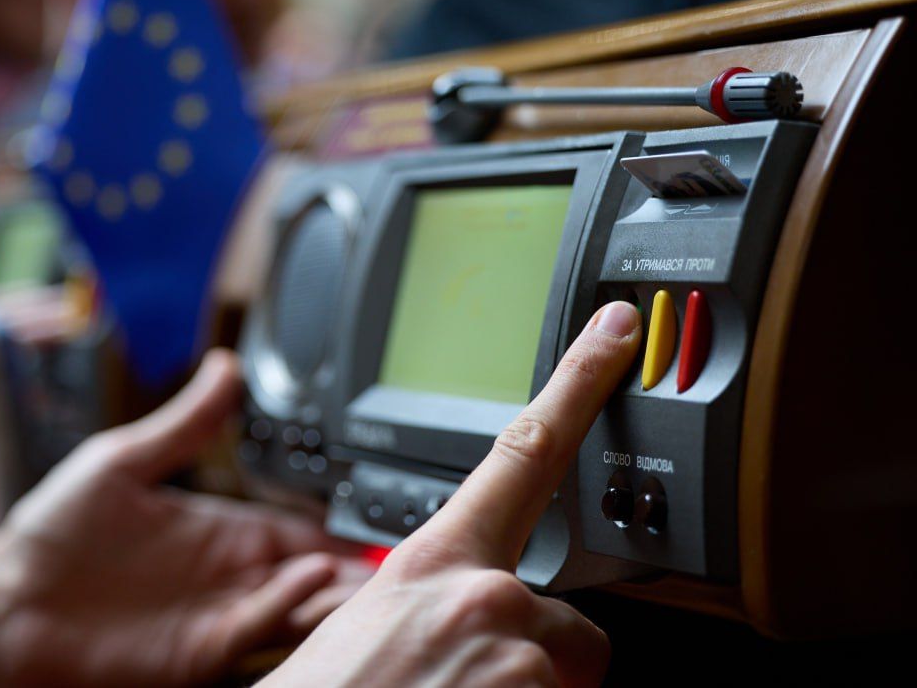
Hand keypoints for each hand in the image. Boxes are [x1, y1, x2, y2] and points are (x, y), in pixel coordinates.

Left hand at [0, 349, 369, 686]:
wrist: (7, 604)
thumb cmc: (53, 535)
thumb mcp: (122, 461)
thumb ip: (182, 424)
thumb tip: (223, 368)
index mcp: (215, 531)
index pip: (295, 529)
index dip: (337, 527)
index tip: (378, 518)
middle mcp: (223, 576)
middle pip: (308, 573)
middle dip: (353, 567)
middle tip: (400, 553)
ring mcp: (214, 615)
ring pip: (295, 606)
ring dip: (334, 590)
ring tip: (374, 569)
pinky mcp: (199, 652)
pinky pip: (257, 629)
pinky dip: (288, 605)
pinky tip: (312, 577)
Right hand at [264, 302, 642, 687]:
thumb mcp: (366, 634)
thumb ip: (426, 607)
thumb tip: (456, 621)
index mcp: (433, 562)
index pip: (524, 448)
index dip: (580, 380)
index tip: (619, 333)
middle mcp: (485, 597)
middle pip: (571, 624)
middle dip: (539, 660)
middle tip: (471, 687)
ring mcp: (517, 657)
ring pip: (565, 681)